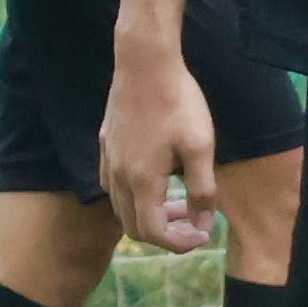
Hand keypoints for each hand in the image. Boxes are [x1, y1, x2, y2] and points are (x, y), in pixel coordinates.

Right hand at [99, 40, 219, 255]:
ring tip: (179, 203)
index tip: (202, 235)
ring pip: (121, 207)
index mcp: (142, 181)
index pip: (153, 233)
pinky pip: (113, 185)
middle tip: (193, 223)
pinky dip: (134, 197)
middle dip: (165, 234)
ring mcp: (107, 159)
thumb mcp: (200, 147)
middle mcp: (117, 176)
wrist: (145, 62)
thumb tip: (202, 225)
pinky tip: (155, 180)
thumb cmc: (177, 102)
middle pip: (133, 226)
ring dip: (149, 215)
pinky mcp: (105, 144)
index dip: (179, 243)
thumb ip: (202, 191)